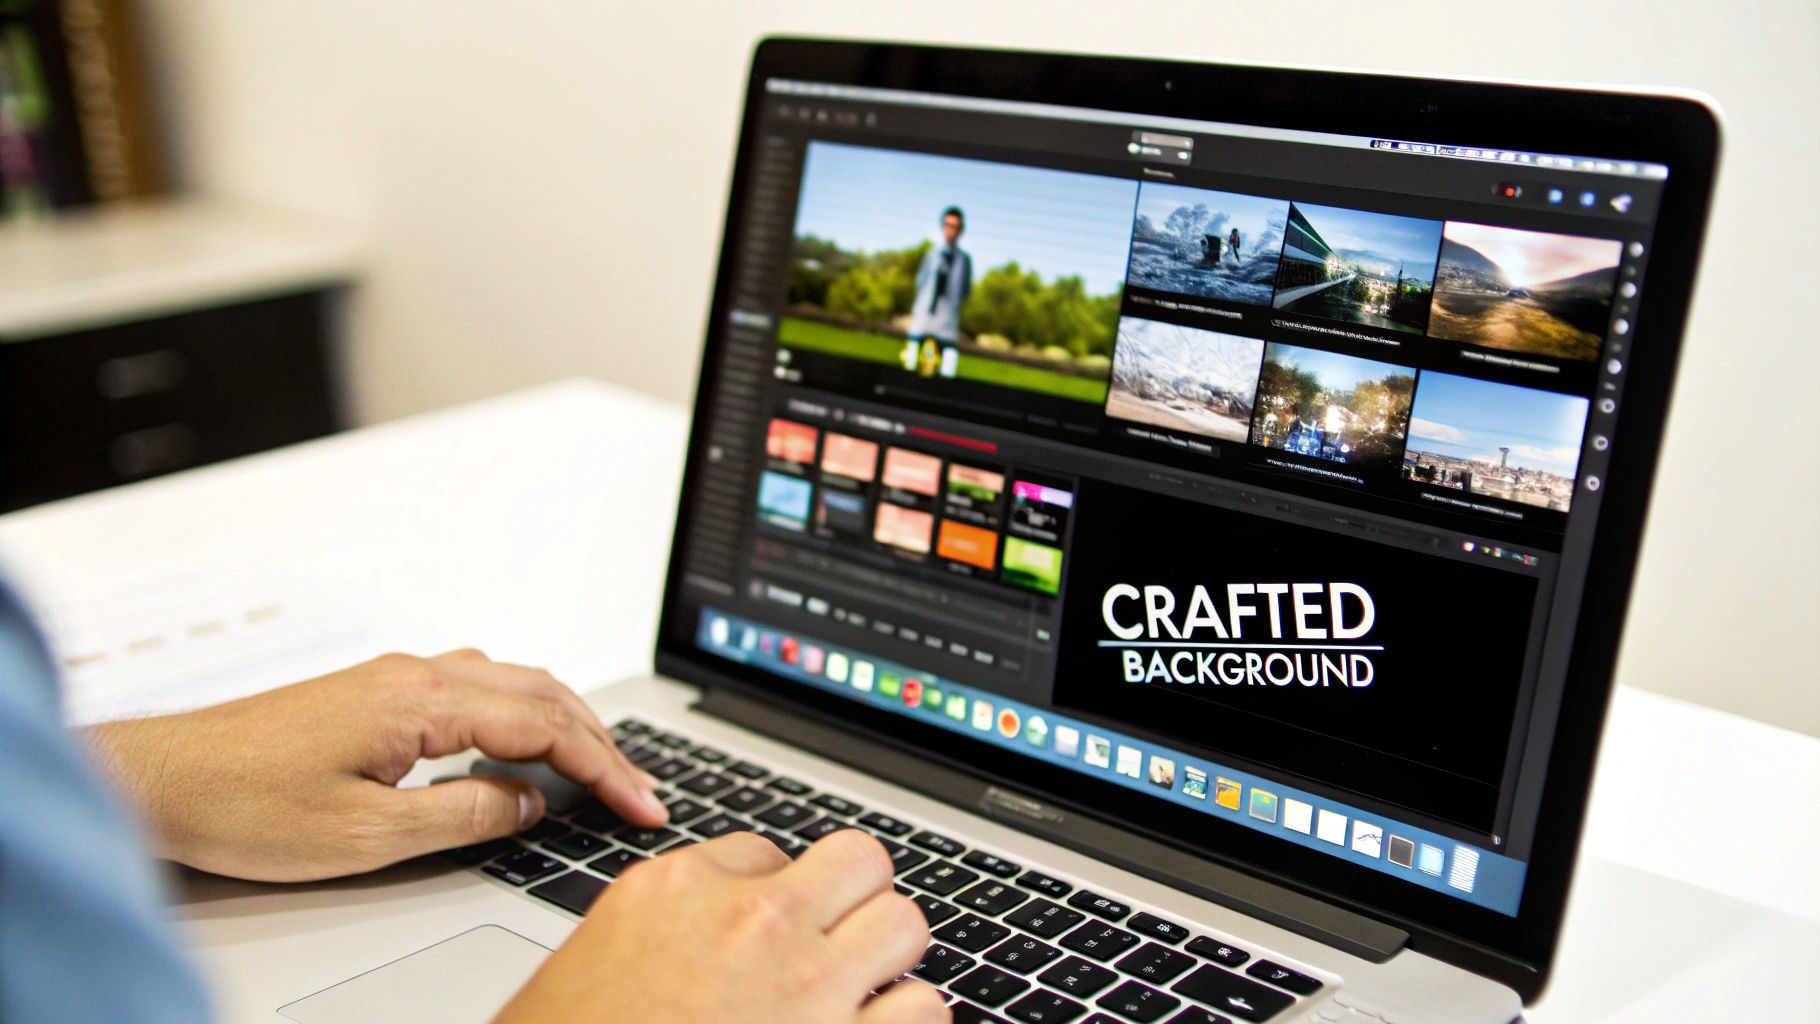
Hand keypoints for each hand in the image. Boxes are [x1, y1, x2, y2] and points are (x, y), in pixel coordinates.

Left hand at [83, 649, 666, 881]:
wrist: (161, 778)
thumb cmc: (241, 802)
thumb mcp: (365, 837)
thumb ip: (461, 817)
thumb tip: (525, 804)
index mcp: (421, 701)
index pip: (546, 726)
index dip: (606, 767)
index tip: (642, 802)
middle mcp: (414, 674)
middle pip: (542, 692)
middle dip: (602, 740)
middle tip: (639, 788)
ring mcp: (395, 677)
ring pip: (512, 683)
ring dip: (566, 721)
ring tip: (599, 767)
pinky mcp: (376, 692)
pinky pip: (477, 688)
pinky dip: (523, 713)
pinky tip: (523, 745)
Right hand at [494, 829, 945, 1023]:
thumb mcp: (593, 963)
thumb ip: (668, 929)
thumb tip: (716, 927)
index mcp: (677, 891)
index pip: (768, 854)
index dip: (774, 898)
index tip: (767, 934)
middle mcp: (752, 923)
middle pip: (859, 862)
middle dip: (855, 903)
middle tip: (837, 945)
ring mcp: (805, 987)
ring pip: (905, 925)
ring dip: (890, 962)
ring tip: (865, 994)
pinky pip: (925, 1010)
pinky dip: (910, 1022)